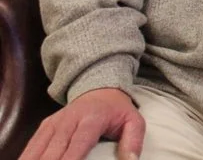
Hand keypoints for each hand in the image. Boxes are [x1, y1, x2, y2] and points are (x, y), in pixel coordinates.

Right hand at [18, 87, 143, 159]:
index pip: (79, 143)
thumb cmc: (117, 111)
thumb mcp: (134, 121)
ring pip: (39, 148)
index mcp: (92, 119)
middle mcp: (70, 120)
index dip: (70, 159)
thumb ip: (133, 141)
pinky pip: (32, 145)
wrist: (100, 89)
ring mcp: (54, 122)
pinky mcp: (45, 126)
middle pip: (54, 150)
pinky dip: (28, 157)